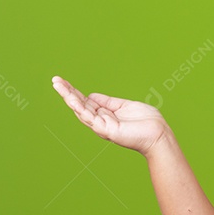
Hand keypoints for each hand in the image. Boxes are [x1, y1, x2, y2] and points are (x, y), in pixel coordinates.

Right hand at [52, 76, 168, 154]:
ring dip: (68, 97)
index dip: (75, 92)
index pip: (86, 102)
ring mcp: (102, 126)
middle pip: (80, 105)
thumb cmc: (146, 121)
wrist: (158, 134)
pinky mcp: (106, 130)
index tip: (63, 81)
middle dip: (67, 92)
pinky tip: (70, 98)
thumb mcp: (124, 106)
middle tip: (54, 80)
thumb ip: (108, 102)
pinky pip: (89, 117)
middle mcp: (101, 121)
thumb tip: (91, 96)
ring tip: (57, 85)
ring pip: (81, 110)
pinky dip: (79, 107)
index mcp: (105, 115)